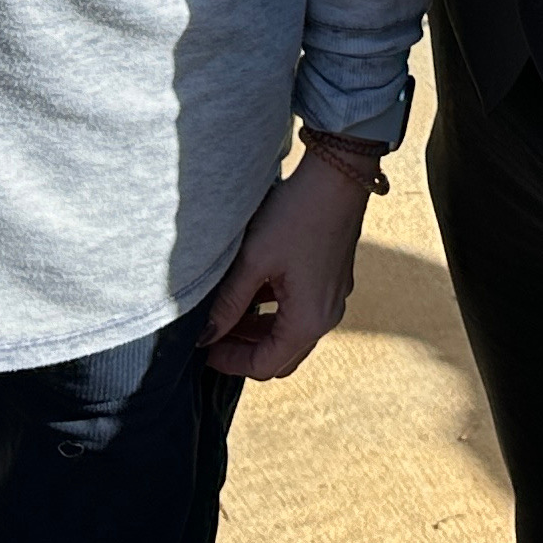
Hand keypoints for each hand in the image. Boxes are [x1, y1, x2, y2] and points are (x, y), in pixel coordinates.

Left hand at [199, 153, 375, 380]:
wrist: (338, 177)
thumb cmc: (296, 216)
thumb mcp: (254, 260)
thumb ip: (228, 302)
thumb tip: (205, 337)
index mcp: (308, 321)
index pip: (265, 365)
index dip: (231, 363)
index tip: (203, 350)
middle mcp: (326, 317)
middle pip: (281, 355)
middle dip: (245, 351)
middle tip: (213, 336)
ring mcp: (333, 299)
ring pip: (291, 333)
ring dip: (259, 332)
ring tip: (227, 314)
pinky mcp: (332, 280)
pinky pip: (301, 311)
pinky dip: (275, 313)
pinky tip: (252, 292)